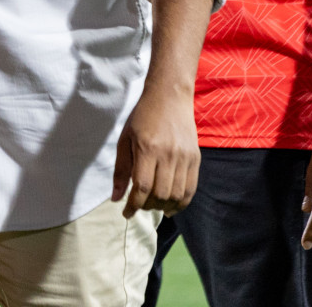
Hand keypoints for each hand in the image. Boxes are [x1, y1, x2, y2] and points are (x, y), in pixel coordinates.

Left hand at [112, 83, 198, 217]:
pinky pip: (191, 189)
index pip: (142, 187)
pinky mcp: (196, 159)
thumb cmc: (142, 117)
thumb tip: (116, 198)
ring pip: (176, 195)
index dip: (133, 205)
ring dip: (163, 207)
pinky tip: (170, 207)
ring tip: (153, 206)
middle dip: (147, 206)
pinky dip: (181, 202)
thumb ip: (121, 170)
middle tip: (139, 205)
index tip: (126, 213)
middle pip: (160, 194)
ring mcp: (185, 157)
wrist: (169, 98)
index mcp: (147, 148)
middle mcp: (168, 155)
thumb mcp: (124, 140)